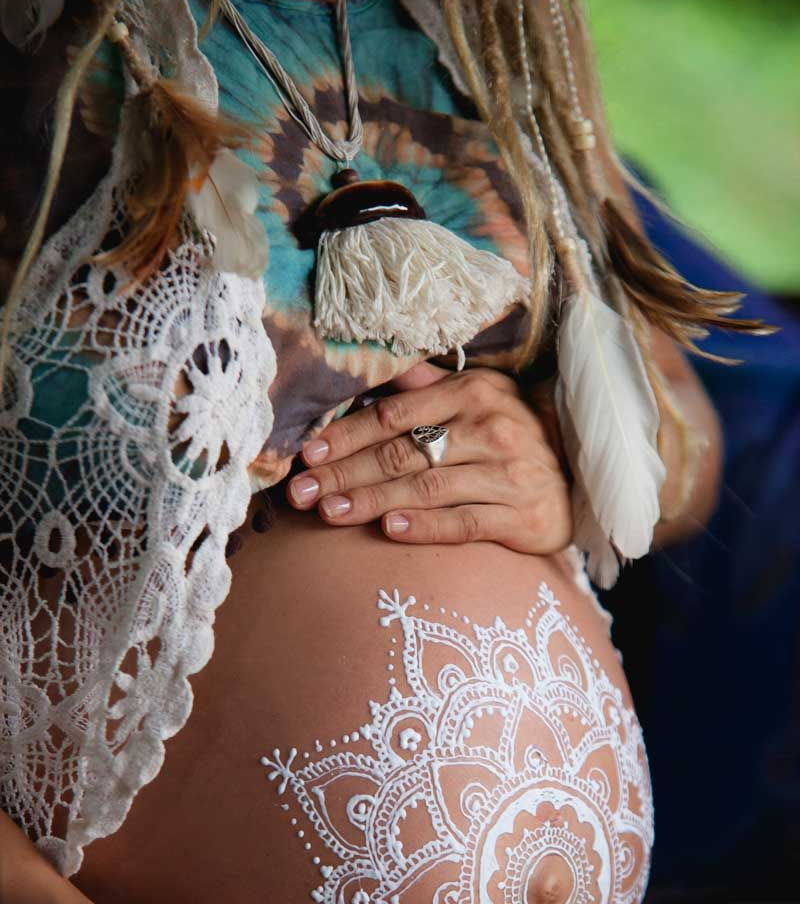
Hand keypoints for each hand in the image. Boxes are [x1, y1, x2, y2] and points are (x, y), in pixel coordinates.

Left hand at [287, 363, 571, 552]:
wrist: (579, 480)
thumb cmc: (513, 437)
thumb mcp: (478, 399)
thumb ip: (428, 389)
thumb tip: (376, 372)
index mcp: (473, 393)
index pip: (396, 414)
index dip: (347, 434)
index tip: (308, 454)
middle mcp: (490, 430)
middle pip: (403, 453)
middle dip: (345, 473)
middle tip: (301, 493)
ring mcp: (507, 474)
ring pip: (426, 488)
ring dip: (372, 501)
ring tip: (329, 514)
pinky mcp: (520, 517)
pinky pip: (464, 523)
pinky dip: (425, 527)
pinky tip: (389, 531)